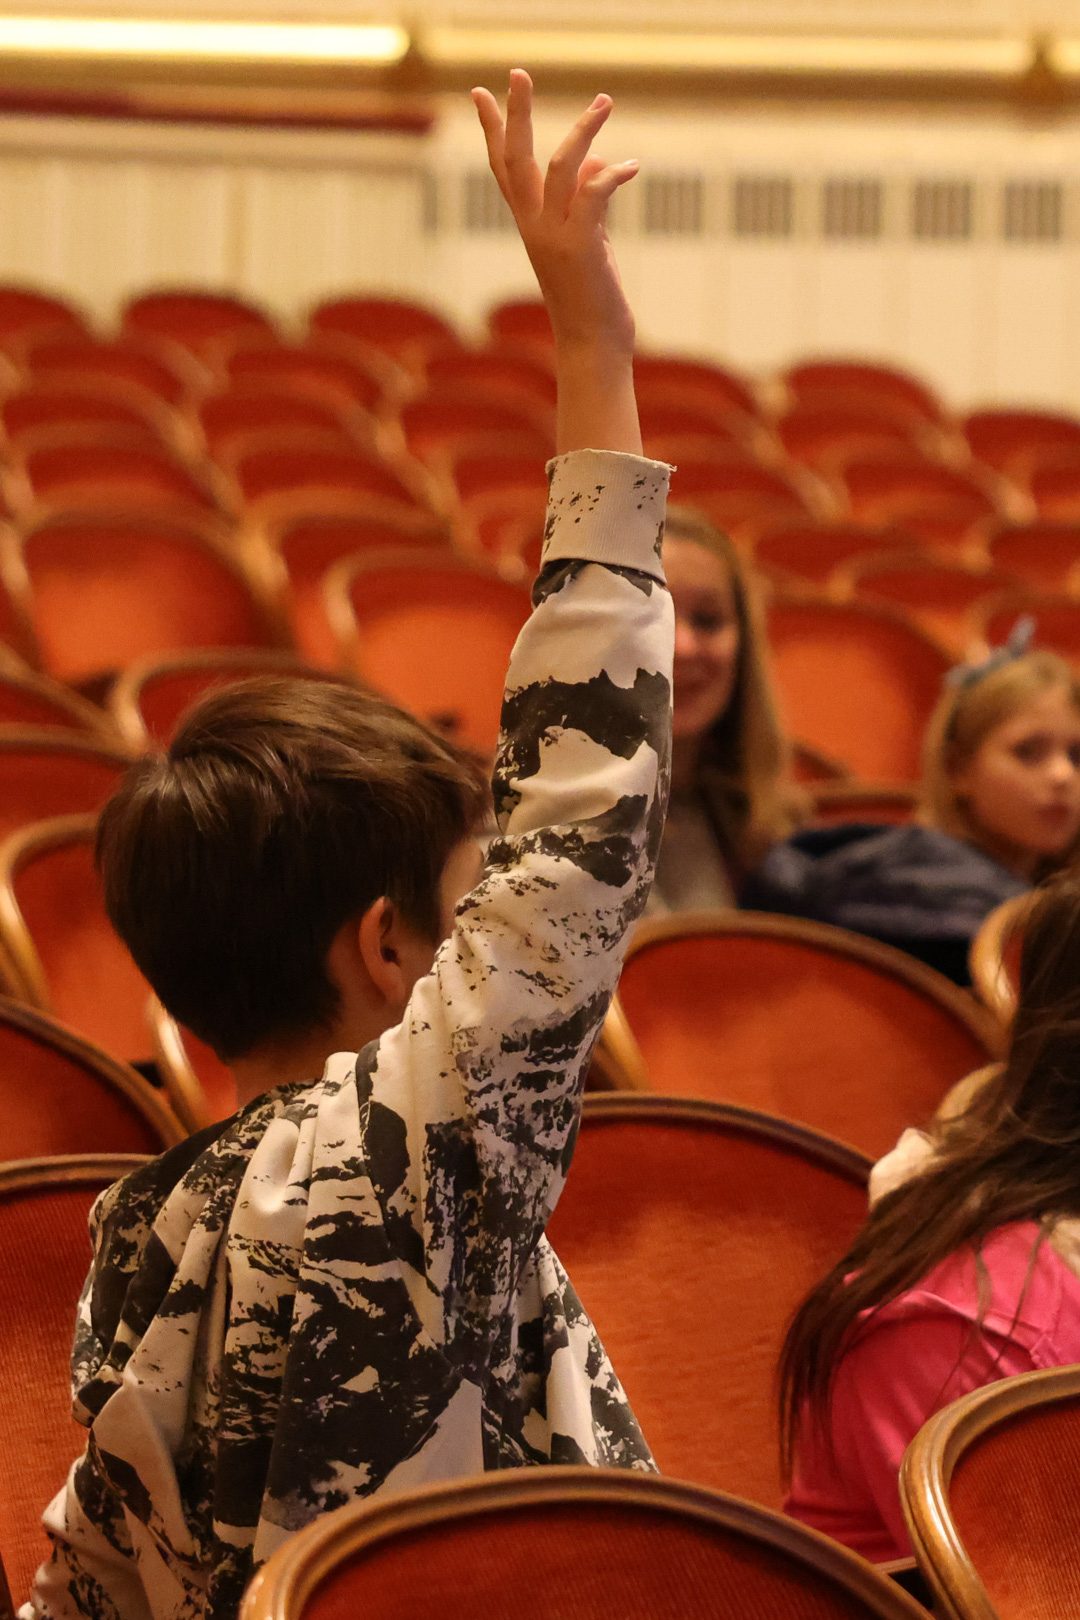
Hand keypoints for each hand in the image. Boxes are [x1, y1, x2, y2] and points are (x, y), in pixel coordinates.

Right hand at [472, 70, 638, 356]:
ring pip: (560, 168)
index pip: (504, 169)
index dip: (493, 130)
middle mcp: (534, 228)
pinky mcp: (582, 246)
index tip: (480, 93)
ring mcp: (555, 237)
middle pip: (516, 159)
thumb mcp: (591, 243)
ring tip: (605, 102)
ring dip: (583, 131)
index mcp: (531, 226)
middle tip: (518, 73)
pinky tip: (631, 166)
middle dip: (515, 114)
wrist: (592, 348)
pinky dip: (612, 174)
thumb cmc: (592, 300)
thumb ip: (589, 203)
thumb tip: (599, 164)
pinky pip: (594, 194)